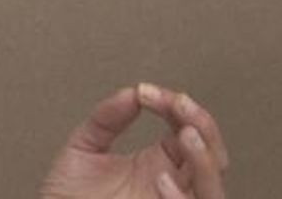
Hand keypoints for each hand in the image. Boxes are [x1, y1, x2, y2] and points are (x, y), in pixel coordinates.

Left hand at [38, 83, 227, 198]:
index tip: (146, 92)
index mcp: (160, 163)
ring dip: (205, 159)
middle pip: (213, 156)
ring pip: (212, 189)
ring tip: (186, 134)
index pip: (187, 128)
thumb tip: (131, 93)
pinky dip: (181, 198)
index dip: (175, 106)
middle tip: (178, 103)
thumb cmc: (68, 196)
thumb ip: (106, 119)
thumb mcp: (84, 148)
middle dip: (201, 124)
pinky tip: (162, 179)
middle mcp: (172, 185)